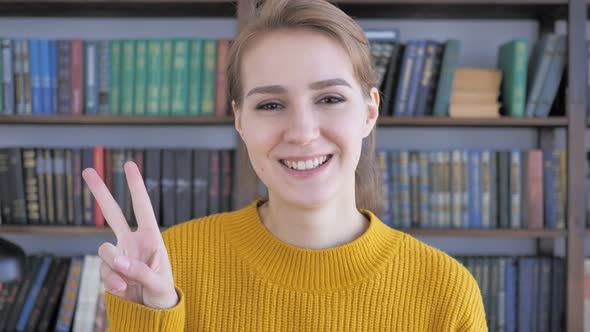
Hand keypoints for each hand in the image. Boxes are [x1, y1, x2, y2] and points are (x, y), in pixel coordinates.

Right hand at [82, 161, 177, 308]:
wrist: (151, 311)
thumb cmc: (163, 292)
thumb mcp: (159, 282)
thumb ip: (139, 270)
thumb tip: (116, 260)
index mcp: (151, 237)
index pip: (142, 207)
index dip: (136, 186)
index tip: (129, 164)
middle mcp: (132, 241)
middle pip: (112, 213)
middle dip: (100, 192)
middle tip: (87, 170)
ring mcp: (118, 255)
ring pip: (104, 250)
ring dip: (113, 267)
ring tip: (127, 284)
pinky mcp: (109, 270)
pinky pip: (102, 271)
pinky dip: (111, 281)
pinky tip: (123, 290)